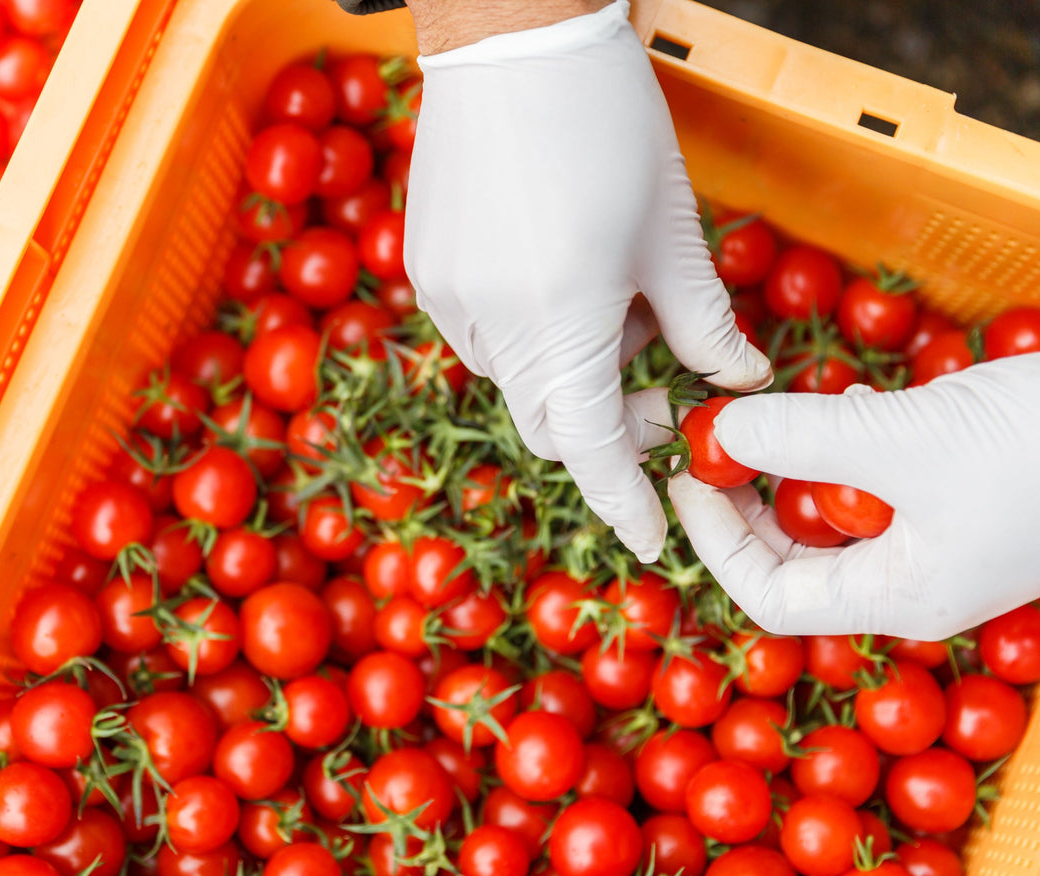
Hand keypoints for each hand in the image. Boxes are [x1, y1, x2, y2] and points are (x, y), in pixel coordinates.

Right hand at [404, 0, 771, 562]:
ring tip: (610, 298)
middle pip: (549, 422)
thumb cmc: (608, 125)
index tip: (655, 539)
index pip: (592, 450)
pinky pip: (479, 335)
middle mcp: (488, 326)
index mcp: (558, 324)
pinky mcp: (426, 269)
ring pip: (515, 379)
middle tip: (662, 383)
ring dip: (568, 372)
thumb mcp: (672, 231)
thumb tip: (735, 381)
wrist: (511, 39)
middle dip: (607, 423)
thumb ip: (704, 323)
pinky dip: (528, 332)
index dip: (625, 502)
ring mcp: (447, 299)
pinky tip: (557, 271)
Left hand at [668, 355, 1039, 639]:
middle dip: (752, 497)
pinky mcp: (966, 493)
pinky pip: (885, 478)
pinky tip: (855, 400)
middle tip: (717, 439)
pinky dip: (855, 441)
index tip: (691, 476)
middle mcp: (915, 578)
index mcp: (897, 597)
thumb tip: (719, 431)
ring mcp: (944, 538)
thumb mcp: (902, 441)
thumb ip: (800, 438)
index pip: (770, 596)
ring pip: (838, 510)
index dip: (717, 540)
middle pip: (797, 554)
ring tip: (777, 413)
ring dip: (801, 462)